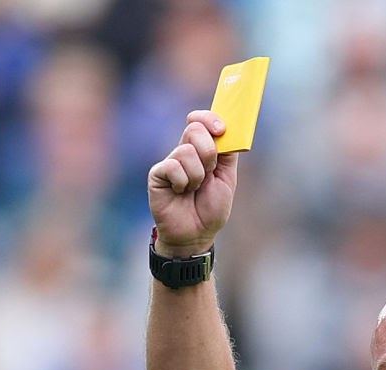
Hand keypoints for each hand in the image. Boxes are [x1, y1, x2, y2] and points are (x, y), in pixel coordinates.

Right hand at [148, 111, 237, 255]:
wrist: (196, 234)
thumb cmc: (210, 208)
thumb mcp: (226, 179)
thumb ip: (228, 154)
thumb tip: (228, 130)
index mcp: (201, 150)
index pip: (200, 121)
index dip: (210, 119)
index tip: (221, 129)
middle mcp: (183, 152)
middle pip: (194, 130)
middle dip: (209, 152)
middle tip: (209, 173)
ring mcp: (169, 162)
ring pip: (187, 151)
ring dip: (198, 176)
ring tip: (194, 190)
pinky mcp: (157, 174)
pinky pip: (173, 166)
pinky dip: (183, 182)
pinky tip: (180, 193)